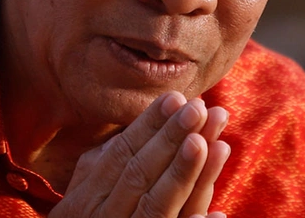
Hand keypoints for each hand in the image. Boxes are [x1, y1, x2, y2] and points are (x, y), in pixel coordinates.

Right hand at [49, 91, 230, 217]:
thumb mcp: (87, 193)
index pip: (122, 152)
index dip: (149, 124)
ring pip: (158, 205)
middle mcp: (105, 217)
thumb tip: (136, 124)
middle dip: (171, 139)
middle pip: (140, 173)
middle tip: (198, 109)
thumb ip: (105, 162)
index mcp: (88, 196)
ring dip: (185, 175)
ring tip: (215, 145)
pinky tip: (217, 215)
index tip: (176, 97)